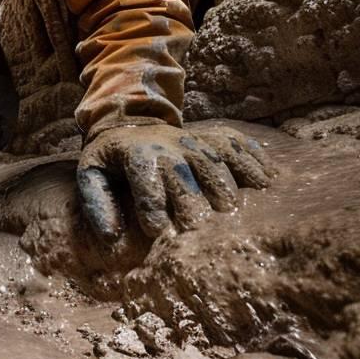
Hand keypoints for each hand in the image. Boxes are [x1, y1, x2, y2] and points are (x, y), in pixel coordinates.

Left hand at [76, 124, 271, 240]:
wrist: (130, 120)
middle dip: (191, 199)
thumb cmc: (110, 157)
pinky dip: (252, 160)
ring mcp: (194, 138)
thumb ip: (97, 202)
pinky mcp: (213, 136)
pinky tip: (268, 179)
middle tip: (200, 229)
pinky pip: (236, 144)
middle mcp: (168, 143)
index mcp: (136, 152)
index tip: (158, 231)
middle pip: (183, 171)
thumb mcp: (91, 173)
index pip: (144, 176)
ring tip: (235, 209)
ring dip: (225, 182)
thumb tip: (110, 238)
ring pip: (213, 158)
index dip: (151, 203)